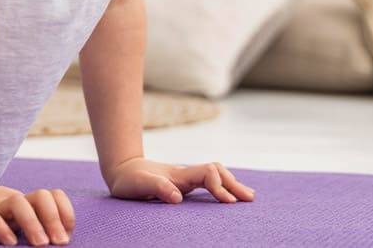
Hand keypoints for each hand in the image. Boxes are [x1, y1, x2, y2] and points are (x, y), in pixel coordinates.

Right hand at [0, 183, 74, 245]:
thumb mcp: (18, 221)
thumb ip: (37, 226)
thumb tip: (61, 241)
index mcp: (28, 203)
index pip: (54, 196)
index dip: (65, 212)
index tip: (66, 235)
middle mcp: (15, 202)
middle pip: (41, 196)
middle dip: (53, 218)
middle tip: (58, 242)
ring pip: (18, 203)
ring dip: (33, 223)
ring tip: (40, 244)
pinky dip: (2, 229)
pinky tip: (10, 243)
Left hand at [106, 157, 255, 203]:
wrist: (122, 170)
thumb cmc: (129, 180)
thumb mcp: (138, 185)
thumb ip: (157, 187)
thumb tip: (177, 197)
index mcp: (179, 175)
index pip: (208, 174)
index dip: (220, 186)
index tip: (228, 202)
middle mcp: (186, 175)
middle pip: (217, 171)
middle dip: (234, 184)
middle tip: (250, 199)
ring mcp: (186, 178)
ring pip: (216, 175)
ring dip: (232, 184)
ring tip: (248, 197)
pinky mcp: (184, 184)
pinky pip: (209, 182)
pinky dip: (223, 187)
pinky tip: (230, 196)